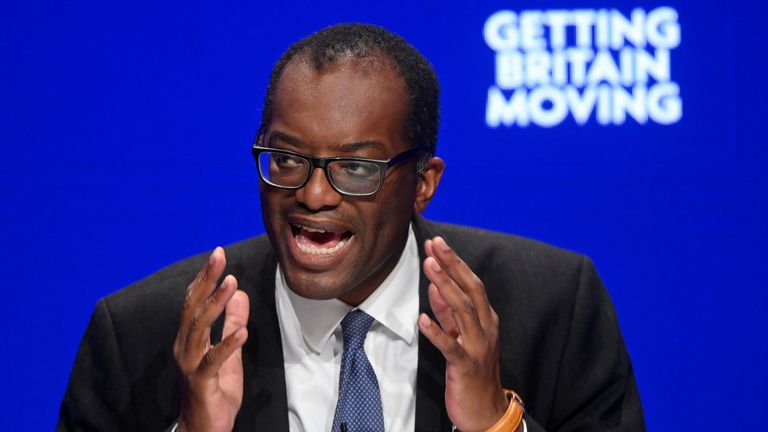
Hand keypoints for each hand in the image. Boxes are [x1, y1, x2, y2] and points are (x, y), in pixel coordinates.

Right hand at [173, 247, 249, 431]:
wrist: (203, 429)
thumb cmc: (214, 391)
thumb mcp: (230, 352)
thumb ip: (232, 323)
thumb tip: (240, 293)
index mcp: (189, 339)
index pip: (194, 302)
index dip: (204, 278)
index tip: (217, 255)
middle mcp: (184, 348)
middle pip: (192, 308)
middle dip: (206, 280)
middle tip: (218, 256)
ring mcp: (190, 365)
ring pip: (198, 329)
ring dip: (215, 305)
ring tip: (231, 284)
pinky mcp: (201, 383)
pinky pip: (212, 361)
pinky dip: (227, 345)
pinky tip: (242, 332)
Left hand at [418, 237, 508, 431]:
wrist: (486, 410)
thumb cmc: (473, 371)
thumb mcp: (462, 335)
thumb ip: (448, 312)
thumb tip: (436, 285)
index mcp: (485, 319)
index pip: (471, 283)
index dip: (454, 262)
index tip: (438, 243)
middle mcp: (485, 328)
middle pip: (471, 290)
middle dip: (453, 265)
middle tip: (435, 244)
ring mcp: (477, 346)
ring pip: (463, 311)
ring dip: (445, 287)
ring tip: (429, 267)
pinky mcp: (465, 366)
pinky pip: (451, 346)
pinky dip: (436, 331)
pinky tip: (422, 318)